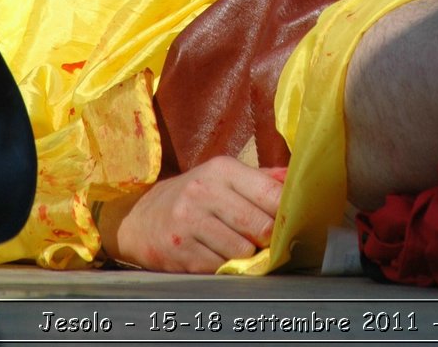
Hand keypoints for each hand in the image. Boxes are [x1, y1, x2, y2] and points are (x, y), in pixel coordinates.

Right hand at [98, 157, 285, 272]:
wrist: (141, 217)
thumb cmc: (194, 194)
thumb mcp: (223, 176)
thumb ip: (261, 179)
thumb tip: (296, 179)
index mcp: (222, 169)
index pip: (270, 194)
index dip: (286, 213)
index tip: (291, 221)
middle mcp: (204, 191)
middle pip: (260, 226)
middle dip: (269, 238)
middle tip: (266, 240)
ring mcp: (189, 222)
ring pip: (242, 251)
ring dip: (247, 255)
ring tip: (240, 247)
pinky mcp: (179, 251)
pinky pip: (219, 267)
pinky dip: (225, 267)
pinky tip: (218, 255)